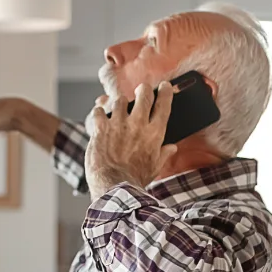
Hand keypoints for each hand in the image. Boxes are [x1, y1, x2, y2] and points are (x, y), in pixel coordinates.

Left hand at [85, 82, 177, 199]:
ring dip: (119, 102)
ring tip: (118, 107)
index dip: (166, 92)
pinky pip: (99, 111)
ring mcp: (119, 124)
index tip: (165, 86)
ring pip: (120, 100)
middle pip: (144, 95)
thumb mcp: (154, 167)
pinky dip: (99, 111)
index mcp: (154, 133)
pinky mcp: (102, 128)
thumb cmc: (135, 179)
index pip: (164, 105)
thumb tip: (172, 148)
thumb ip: (163, 154)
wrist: (114, 185)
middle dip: (143, 89)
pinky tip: (100, 115)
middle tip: (142, 89)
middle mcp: (138, 124)